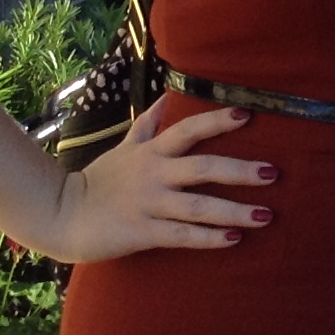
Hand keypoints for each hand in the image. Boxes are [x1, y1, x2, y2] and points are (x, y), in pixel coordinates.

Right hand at [43, 101, 275, 263]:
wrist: (60, 215)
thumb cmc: (99, 182)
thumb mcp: (124, 148)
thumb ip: (149, 124)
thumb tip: (168, 95)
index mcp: (151, 152)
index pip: (188, 129)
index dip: (217, 121)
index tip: (247, 114)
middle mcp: (153, 174)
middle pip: (203, 167)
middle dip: (240, 170)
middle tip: (274, 172)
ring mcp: (148, 204)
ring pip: (198, 206)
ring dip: (234, 210)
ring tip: (266, 215)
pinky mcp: (142, 233)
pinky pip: (182, 235)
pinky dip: (209, 238)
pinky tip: (234, 239)